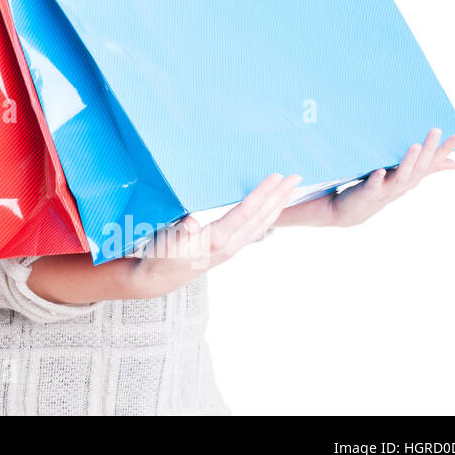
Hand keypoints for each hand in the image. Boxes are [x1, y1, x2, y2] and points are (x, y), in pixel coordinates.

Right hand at [137, 173, 304, 273]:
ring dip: (277, 205)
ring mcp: (231, 248)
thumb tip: (191, 222)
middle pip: (261, 217)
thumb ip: (179, 231)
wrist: (158, 278)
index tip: (276, 176)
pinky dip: (267, 216)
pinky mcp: (228, 248)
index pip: (246, 212)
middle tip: (296, 177)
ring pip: (262, 224)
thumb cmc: (160, 255)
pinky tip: (271, 210)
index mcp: (217, 239)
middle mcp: (229, 245)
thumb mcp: (165, 241)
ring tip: (290, 190)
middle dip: (279, 197)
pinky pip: (255, 229)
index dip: (262, 193)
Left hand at [326, 128, 454, 227]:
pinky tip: (380, 170)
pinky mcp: (368, 193)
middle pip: (419, 167)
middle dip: (428, 150)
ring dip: (408, 161)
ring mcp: (386, 189)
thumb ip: (427, 169)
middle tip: (437, 130)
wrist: (354, 211)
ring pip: (401, 176)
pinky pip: (374, 186)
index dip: (445, 150)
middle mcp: (403, 184)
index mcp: (412, 178)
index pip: (432, 163)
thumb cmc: (382, 189)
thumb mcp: (406, 178)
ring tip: (415, 145)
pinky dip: (378, 179)